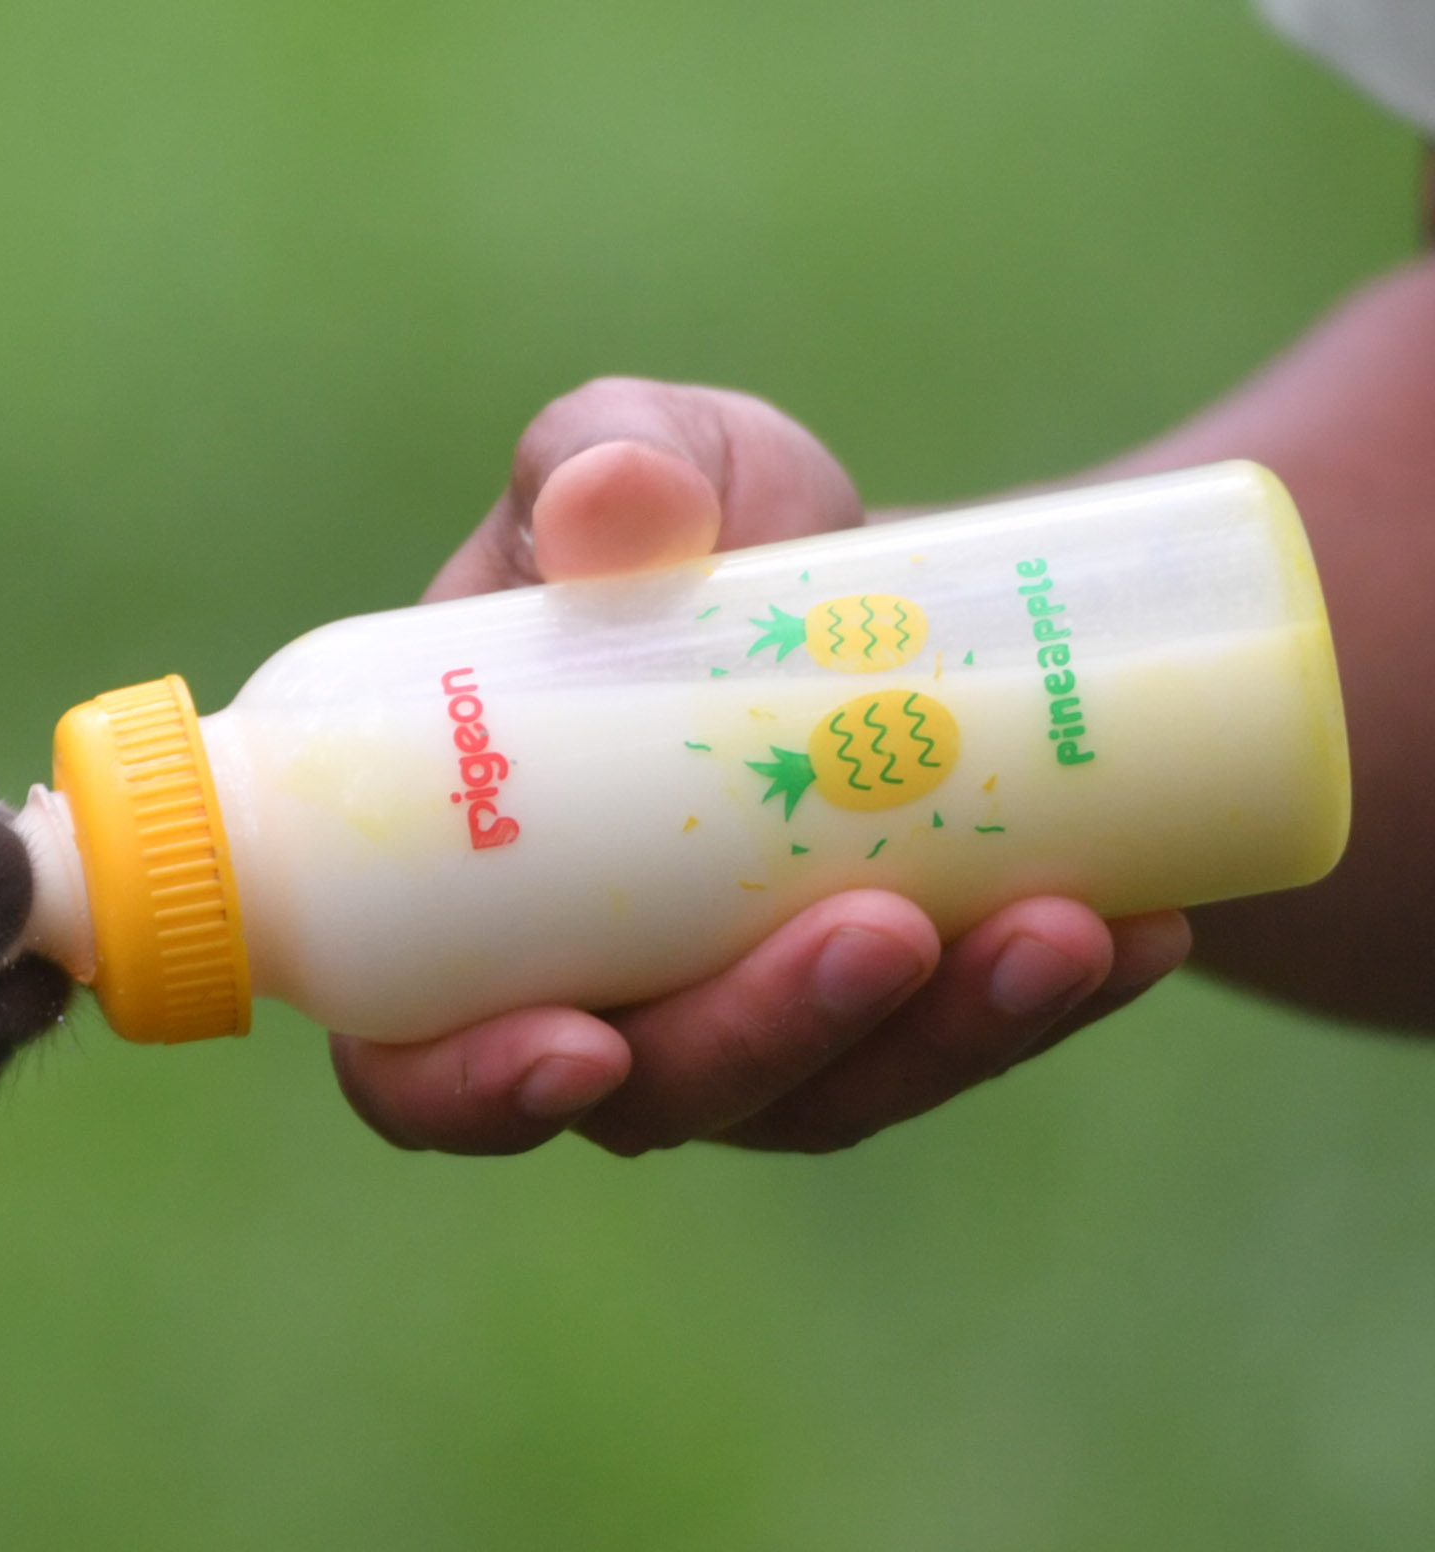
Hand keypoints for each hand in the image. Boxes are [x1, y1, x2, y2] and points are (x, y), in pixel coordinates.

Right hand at [335, 379, 1188, 1154]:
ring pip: (817, 1095)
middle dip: (769, 1041)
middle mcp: (579, 993)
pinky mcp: (880, 1023)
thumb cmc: (700, 521)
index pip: (409, 1063)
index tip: (582, 1046)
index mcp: (449, 900)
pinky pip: (952, 1051)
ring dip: (938, 1037)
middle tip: (883, 934)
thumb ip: (603, 455)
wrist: (869, 568)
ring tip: (1060, 926)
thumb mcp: (651, 458)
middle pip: (648, 1096)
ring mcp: (737, 1021)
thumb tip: (618, 507)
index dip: (470, 1092)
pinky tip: (1141, 930)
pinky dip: (1047, 1004)